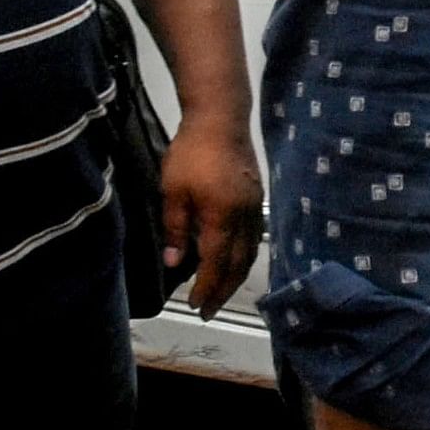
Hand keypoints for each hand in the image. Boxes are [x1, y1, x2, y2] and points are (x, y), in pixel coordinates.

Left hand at [159, 122, 265, 318]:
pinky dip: (246, 256)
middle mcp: (243, 218)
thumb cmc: (191, 153)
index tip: (196, 305)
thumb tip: (174, 262)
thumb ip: (175, 229)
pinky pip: (254, 237)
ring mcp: (253, 207)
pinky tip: (237, 259)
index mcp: (222, 218)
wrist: (221, 118)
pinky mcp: (256, 197)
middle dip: (223, 290)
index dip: (206, 287)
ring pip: (250, 253)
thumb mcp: (173, 191)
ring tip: (223, 292)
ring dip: (236, 276)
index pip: (215, 263)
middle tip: (210, 311)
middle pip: (237, 264)